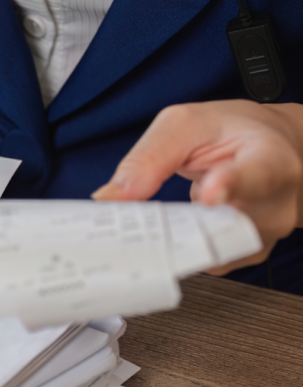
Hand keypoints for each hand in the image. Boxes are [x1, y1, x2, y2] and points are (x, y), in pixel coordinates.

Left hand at [92, 100, 302, 274]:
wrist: (266, 148)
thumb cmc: (229, 133)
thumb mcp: (184, 125)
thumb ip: (148, 158)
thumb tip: (109, 197)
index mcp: (270, 158)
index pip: (258, 175)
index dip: (232, 186)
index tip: (208, 195)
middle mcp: (277, 202)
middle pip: (225, 227)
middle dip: (174, 227)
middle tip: (135, 223)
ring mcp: (264, 234)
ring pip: (209, 252)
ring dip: (168, 242)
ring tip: (146, 225)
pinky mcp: (244, 254)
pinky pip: (204, 261)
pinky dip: (174, 251)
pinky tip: (161, 235)